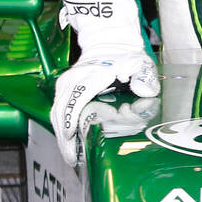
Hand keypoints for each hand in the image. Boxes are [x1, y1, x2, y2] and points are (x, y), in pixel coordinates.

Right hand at [50, 0, 158, 164]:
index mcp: (88, 77)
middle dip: (64, 139)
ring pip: (57, 114)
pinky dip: (62, 128)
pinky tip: (71, 144)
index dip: (71, 126)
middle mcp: (72, 81)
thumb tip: (144, 90)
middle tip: (74, 161)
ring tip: (72, 158)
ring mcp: (65, 85)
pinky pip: (59, 111)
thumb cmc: (126, 55)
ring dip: (62, 136)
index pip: (73, 103)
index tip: (73, 146)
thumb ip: (143, 76)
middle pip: (60, 113)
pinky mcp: (64, 89)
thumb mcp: (140, 63)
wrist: (110, 40)